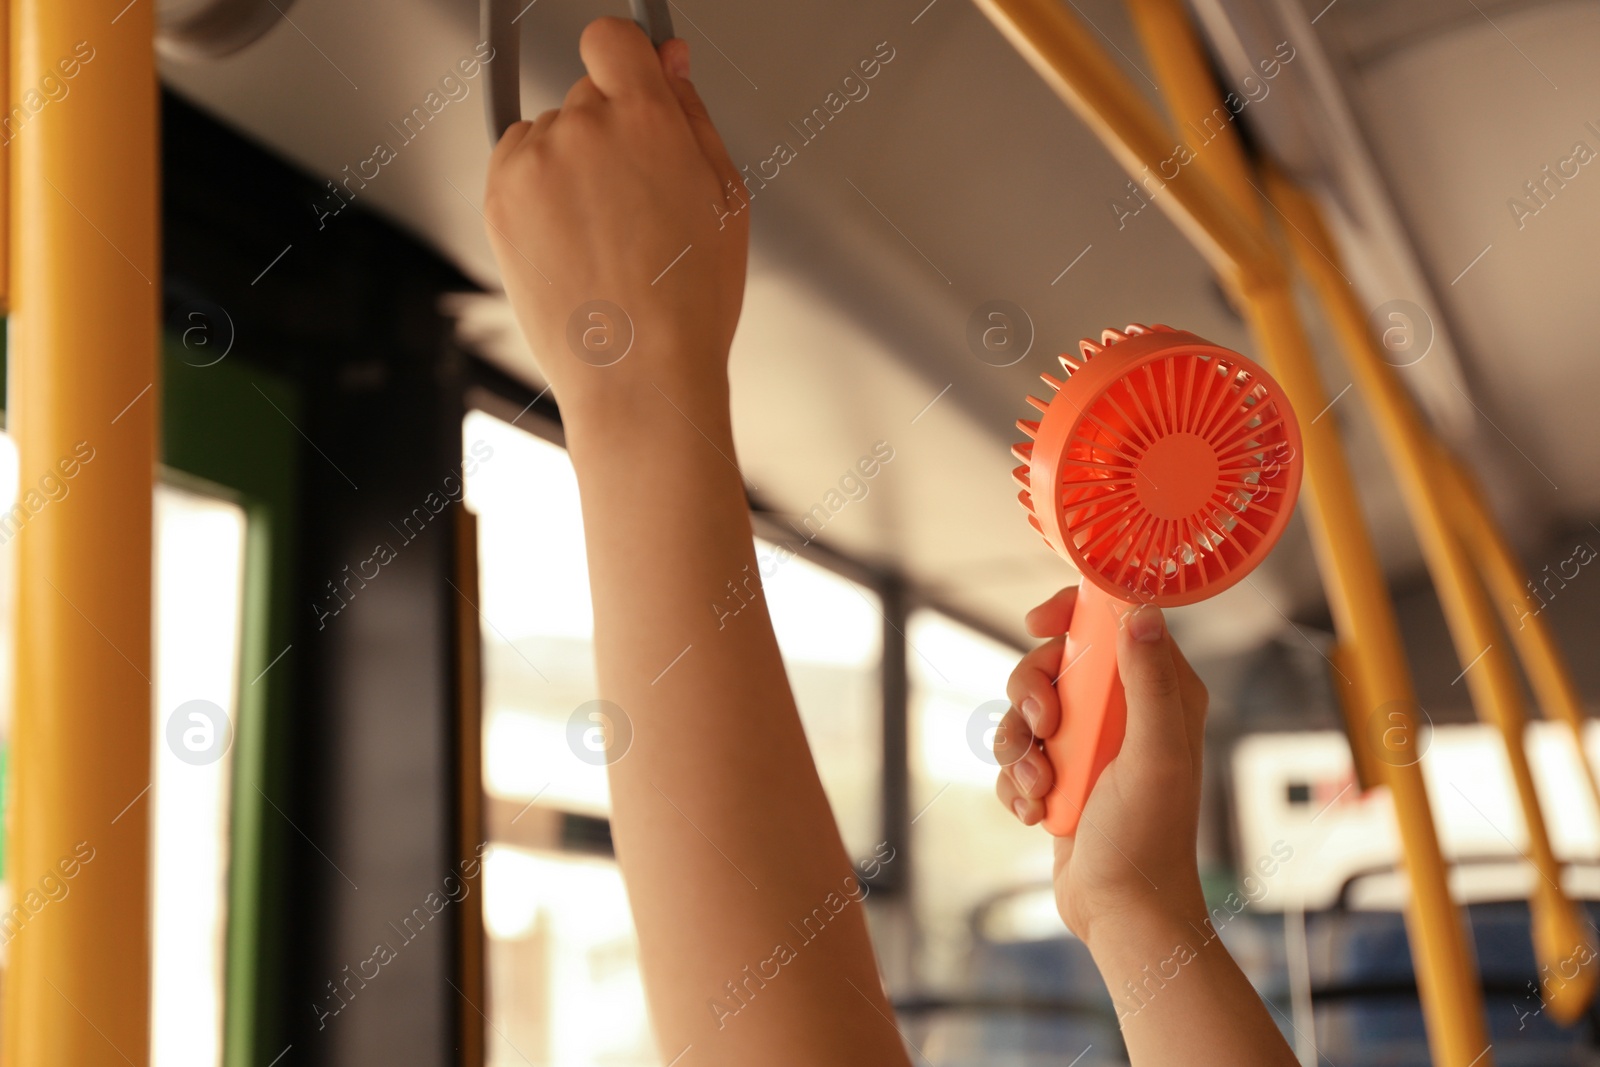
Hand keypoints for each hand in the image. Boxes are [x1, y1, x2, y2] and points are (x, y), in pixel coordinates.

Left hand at [482, 19, 748, 425]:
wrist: (636, 374)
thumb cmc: (688, 304)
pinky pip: (517, 164)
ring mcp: (534, 164)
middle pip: (588, 93)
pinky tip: (572, 240)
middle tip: (638, 202)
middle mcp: (583, 129)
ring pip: (552, 132)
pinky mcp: (499, 198)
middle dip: (611, 131)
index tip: (634, 83)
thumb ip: (694, 115)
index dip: (628, 60)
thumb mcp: (726, 200)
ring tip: (604, 235)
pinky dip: (538, 189)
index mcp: (647, 120)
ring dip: (572, 163)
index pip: (614, 39)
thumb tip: (671, 61)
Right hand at [994, 588, 1209, 945]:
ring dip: (1019, 748)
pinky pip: (1014, 755)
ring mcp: (1088, 744)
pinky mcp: (1058, 775)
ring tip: (1039, 787)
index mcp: (1160, 693)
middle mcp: (1124, 712)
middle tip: (1044, 731)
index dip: (1071, 614)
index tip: (1036, 624)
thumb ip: (1149, 683)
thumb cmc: (1148, 837)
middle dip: (1032, 696)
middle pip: (1054, 664)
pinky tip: (1034, 810)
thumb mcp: (1155, 754)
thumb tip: (1142, 611)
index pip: (1114, 622)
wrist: (1120, 910)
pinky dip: (1014, 780)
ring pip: (1025, 710)